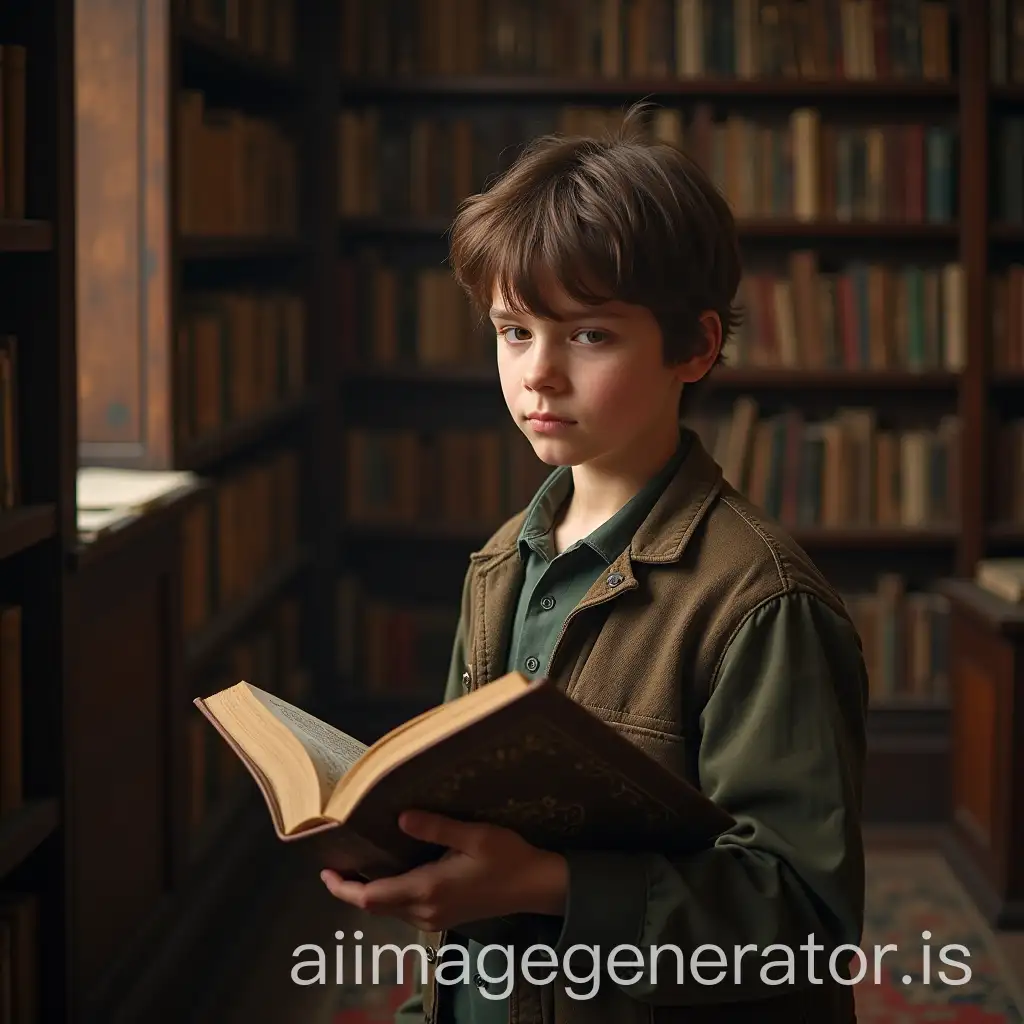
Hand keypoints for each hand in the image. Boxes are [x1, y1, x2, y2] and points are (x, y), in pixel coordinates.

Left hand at [320, 809, 567, 931]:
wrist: (534, 886)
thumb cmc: (507, 857)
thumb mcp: (473, 835)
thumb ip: (435, 827)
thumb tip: (400, 817)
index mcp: (428, 890)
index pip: (371, 897)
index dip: (342, 887)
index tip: (325, 870)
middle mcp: (425, 911)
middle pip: (374, 907)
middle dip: (350, 889)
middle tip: (335, 865)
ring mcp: (434, 919)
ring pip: (388, 910)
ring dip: (369, 892)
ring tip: (357, 866)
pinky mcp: (443, 918)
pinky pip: (403, 910)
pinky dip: (387, 895)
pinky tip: (389, 875)